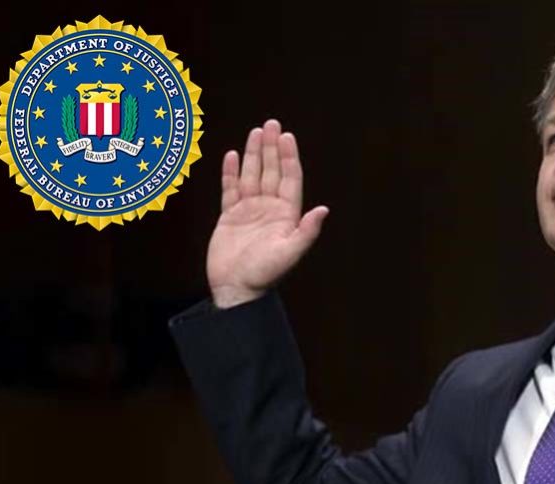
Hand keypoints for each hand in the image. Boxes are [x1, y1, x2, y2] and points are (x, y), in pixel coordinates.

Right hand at [206, 119, 328, 308]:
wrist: (236, 289)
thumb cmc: (264, 274)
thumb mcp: (289, 252)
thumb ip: (307, 230)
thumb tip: (323, 209)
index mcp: (286, 215)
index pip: (289, 179)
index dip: (289, 157)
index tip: (287, 137)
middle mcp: (269, 209)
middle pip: (272, 171)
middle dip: (272, 148)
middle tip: (272, 124)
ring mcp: (249, 211)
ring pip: (252, 176)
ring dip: (254, 154)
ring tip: (256, 132)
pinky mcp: (230, 217)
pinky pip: (230, 189)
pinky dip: (231, 172)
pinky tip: (233, 156)